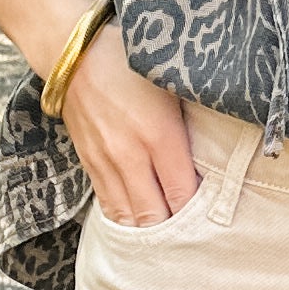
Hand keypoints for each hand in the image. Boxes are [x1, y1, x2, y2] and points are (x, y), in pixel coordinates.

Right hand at [61, 23, 200, 223]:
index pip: (183, 195)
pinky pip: (107, 205)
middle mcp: (131, 156)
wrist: (74, 51)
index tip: (214, 220)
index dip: (199, 216)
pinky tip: (139, 223)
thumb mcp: (173, 85)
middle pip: (155, 217)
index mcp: (160, 135)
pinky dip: (125, 218)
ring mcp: (106, 162)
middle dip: (174, 232)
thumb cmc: (132, 60)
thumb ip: (191, 123)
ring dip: (148, 230)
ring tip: (167, 238)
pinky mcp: (88, 163)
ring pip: (128, 218)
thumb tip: (214, 156)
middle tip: (194, 237)